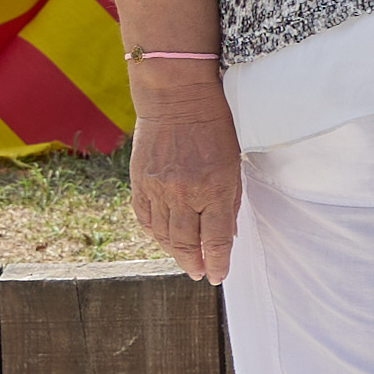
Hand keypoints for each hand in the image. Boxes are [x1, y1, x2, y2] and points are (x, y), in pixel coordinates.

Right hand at [128, 71, 243, 282]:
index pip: (214, 240)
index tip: (218, 276)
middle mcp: (183, 193)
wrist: (176, 97)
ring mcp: (157, 189)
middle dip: (194, 264)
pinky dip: (153, 233)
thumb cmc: (213, 127)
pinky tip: (162, 240)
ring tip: (184, 261)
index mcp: (213, 189)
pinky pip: (145, 218)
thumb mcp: (233, 163)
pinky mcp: (139, 182)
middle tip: (199, 273)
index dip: (217, 263)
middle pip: (185, 244)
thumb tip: (226, 236)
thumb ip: (230, 201)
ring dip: (173, 253)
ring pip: (162, 235)